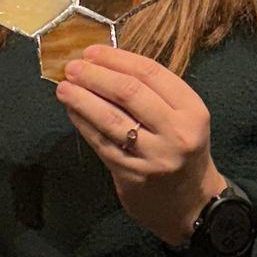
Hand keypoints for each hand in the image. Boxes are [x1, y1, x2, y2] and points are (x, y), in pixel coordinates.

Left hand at [57, 45, 225, 246]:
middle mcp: (176, 132)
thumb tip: (105, 65)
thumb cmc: (183, 151)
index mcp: (192, 110)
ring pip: (111, 118)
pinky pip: (101, 142)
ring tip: (64, 87)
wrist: (192, 204)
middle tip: (73, 67)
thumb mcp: (183, 118)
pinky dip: (83, 123)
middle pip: (129, 92)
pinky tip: (72, 111)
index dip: (117, 58)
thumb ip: (153, 93)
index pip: (150, 73)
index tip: (92, 52)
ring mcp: (154, 155)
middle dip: (96, 75)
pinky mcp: (132, 174)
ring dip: (82, 99)